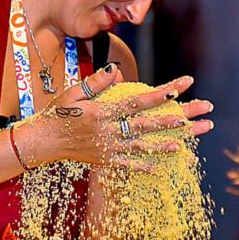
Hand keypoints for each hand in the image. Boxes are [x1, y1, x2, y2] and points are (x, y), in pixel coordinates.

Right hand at [13, 66, 213, 170]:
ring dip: (163, 145)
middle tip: (194, 116)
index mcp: (103, 111)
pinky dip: (142, 166)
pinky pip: (127, 164)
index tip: (180, 88)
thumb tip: (117, 72)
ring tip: (183, 144)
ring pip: (141, 145)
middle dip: (173, 119)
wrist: (44, 141)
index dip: (160, 95)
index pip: (137, 102)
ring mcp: (108, 147)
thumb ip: (96, 83)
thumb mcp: (74, 93)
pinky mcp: (104, 160)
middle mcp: (109, 130)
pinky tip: (159, 167)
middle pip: (147, 124)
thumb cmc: (59, 112)